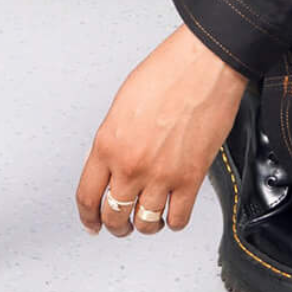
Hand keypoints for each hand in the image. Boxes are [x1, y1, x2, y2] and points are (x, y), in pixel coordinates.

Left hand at [76, 24, 247, 238]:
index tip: (92, 222)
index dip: (88, 217)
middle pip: (114, 216)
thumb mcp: (122, 105)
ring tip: (149, 219)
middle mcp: (131, 165)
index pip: (87, 197)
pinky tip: (173, 210)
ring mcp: (161, 175)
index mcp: (108, 144)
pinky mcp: (191, 178)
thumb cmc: (167, 73)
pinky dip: (174, 220)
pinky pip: (178, 218)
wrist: (204, 65)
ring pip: (145, 224)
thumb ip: (113, 141)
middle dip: (115, 225)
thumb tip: (112, 165)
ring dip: (145, 226)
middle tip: (120, 224)